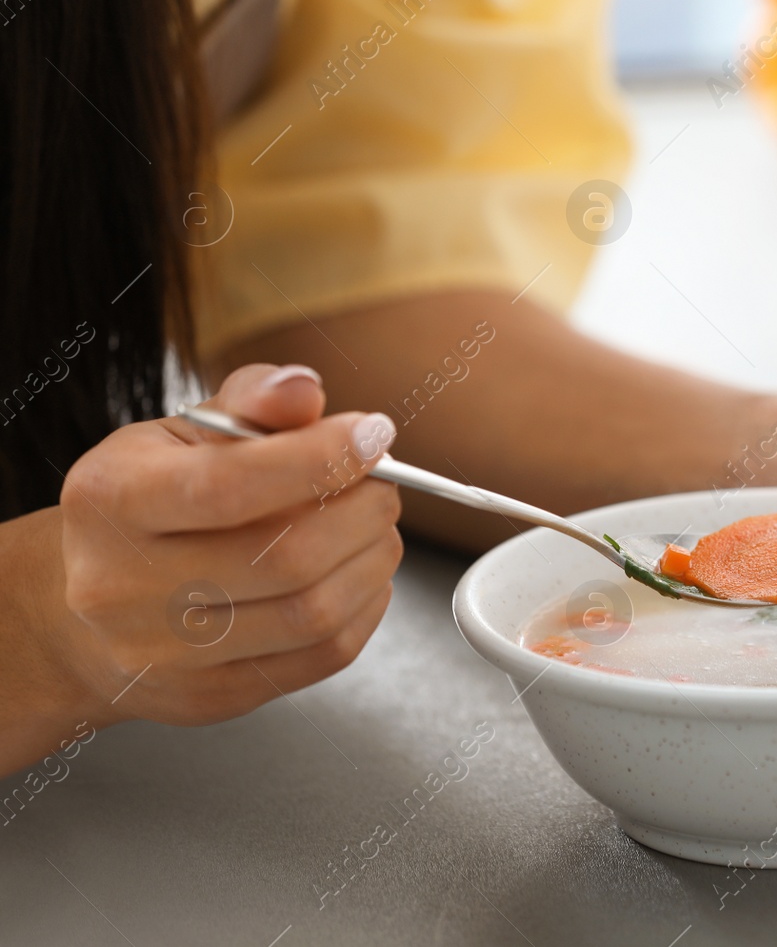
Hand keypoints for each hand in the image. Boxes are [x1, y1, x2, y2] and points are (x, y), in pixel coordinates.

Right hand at [55, 364, 402, 729]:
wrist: (82, 610)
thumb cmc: (147, 506)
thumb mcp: (179, 435)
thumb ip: (249, 404)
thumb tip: (304, 391)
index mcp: (113, 499)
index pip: (230, 486)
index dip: (320, 459)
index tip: (374, 435)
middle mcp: (123, 584)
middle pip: (286, 557)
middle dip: (363, 511)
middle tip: (381, 486)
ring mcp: (164, 653)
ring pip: (312, 613)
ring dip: (373, 560)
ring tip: (376, 527)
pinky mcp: (209, 696)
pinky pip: (323, 655)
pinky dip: (366, 607)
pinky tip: (361, 575)